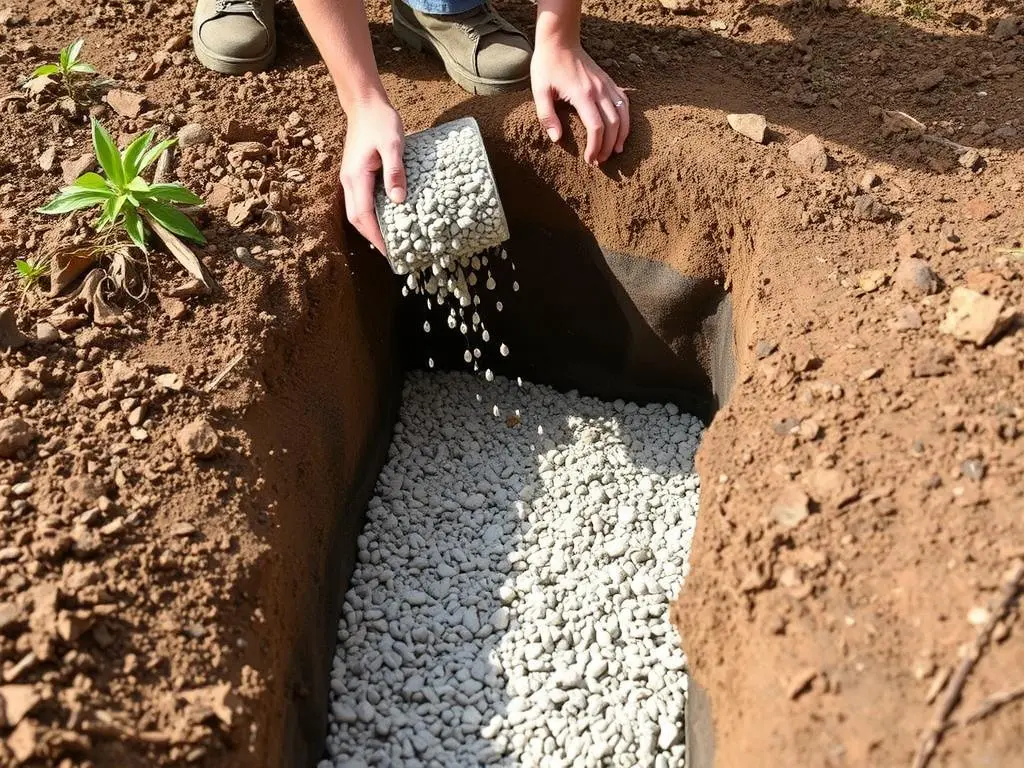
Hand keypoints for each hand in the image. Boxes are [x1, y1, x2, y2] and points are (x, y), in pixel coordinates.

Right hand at [340, 97, 405, 252]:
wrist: (365, 105)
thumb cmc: (380, 122)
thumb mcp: (393, 144)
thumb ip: (395, 171)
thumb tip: (398, 200)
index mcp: (356, 177)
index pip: (363, 215)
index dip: (375, 236)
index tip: (389, 251)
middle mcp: (349, 181)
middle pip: (356, 219)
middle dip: (372, 237)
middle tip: (391, 252)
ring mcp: (350, 178)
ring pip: (356, 212)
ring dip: (370, 228)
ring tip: (389, 240)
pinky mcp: (356, 175)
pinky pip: (361, 202)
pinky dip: (370, 216)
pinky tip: (385, 219)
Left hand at [531, 42, 628, 164]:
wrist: (560, 39)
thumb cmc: (547, 65)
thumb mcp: (539, 90)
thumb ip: (547, 116)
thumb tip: (557, 139)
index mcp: (583, 94)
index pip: (596, 127)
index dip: (595, 147)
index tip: (589, 160)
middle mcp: (599, 90)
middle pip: (612, 125)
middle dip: (608, 146)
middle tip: (600, 161)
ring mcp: (607, 84)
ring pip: (623, 114)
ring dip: (621, 135)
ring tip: (615, 151)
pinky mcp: (609, 81)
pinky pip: (624, 102)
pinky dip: (626, 119)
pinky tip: (622, 130)